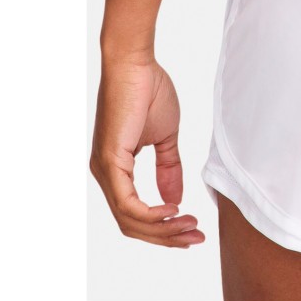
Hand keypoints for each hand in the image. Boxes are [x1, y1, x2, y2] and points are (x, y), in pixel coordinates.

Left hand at [90, 54, 204, 247]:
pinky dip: (151, 214)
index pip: (135, 214)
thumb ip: (168, 168)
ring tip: (190, 226)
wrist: (135, 62)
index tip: (192, 228)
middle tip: (196, 238)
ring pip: (130, 220)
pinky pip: (128, 204)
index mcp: (116, 170)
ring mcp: (104, 171)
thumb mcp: (165, 136)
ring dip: (163, 229)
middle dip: (167, 236)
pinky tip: (172, 211)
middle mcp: (105, 175)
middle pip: (133, 225)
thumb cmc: (148, 90)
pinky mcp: (109, 162)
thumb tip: (175, 200)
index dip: (163, 228)